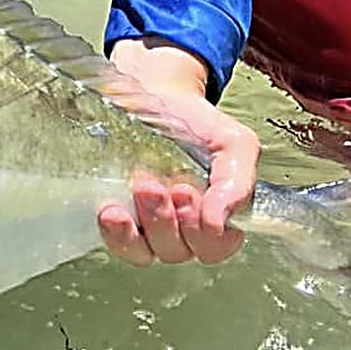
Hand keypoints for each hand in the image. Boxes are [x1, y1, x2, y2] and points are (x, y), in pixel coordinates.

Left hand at [97, 38, 259, 266]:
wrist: (152, 97)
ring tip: (142, 186)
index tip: (189, 191)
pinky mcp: (119, 222)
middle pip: (181, 250)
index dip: (206, 232)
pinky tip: (112, 212)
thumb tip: (221, 220)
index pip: (216, 247)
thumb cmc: (194, 123)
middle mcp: (183, 230)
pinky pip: (120, 245)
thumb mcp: (232, 143)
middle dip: (172, 220)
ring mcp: (148, 229)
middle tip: (162, 185)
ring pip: (149, 252)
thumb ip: (238, 181)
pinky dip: (116, 233)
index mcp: (217, 217)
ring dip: (147, 224)